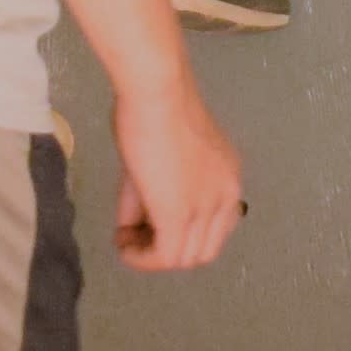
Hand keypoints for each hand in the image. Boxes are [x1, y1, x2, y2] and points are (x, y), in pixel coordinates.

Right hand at [108, 77, 243, 272]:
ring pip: (182, 259)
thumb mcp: (159, 156)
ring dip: (150, 256)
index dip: (183, 236)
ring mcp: (205, 208)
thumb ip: (150, 194)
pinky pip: (163, 256)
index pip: (215, 229)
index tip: (151, 227)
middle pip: (202, 251)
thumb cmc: (154, 107)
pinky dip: (141, 259)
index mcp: (228, 179)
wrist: (156, 91)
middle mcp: (228, 197)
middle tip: (135, 236)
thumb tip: (131, 225)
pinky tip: (123, 244)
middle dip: (167, 250)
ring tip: (125, 237)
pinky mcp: (178, 215)